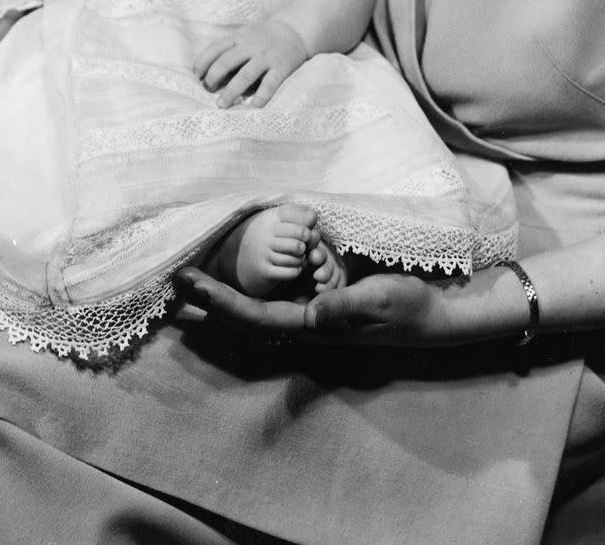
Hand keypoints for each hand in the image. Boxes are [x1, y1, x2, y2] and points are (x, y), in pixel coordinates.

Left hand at [175, 265, 482, 345]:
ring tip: (189, 281)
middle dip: (207, 301)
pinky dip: (245, 294)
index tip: (189, 281)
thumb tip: (311, 313)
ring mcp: (309, 319)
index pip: (254, 316)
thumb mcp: (380, 300)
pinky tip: (233, 283)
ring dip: (220, 298)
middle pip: (244, 318)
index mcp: (313, 327)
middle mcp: (304, 326)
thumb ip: (346, 307)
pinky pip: (271, 302)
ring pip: (253, 311)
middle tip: (172, 278)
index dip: (218, 300)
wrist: (432, 318)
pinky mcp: (318, 308)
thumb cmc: (407, 307)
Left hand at [192, 19, 307, 107]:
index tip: (197, 75)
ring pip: (245, 75)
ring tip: (222, 104)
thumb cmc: (264, 37)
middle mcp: (251, 46)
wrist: (295, 30)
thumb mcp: (245, 35)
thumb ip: (231, 48)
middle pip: (226, 62)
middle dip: (214, 77)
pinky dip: (260, 98)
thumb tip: (210, 72)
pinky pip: (269, 85)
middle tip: (209, 90)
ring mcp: (266, 57)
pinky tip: (252, 108)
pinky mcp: (281, 68)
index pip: (215, 48)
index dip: (203, 62)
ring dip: (231, 91)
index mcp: (240, 37)